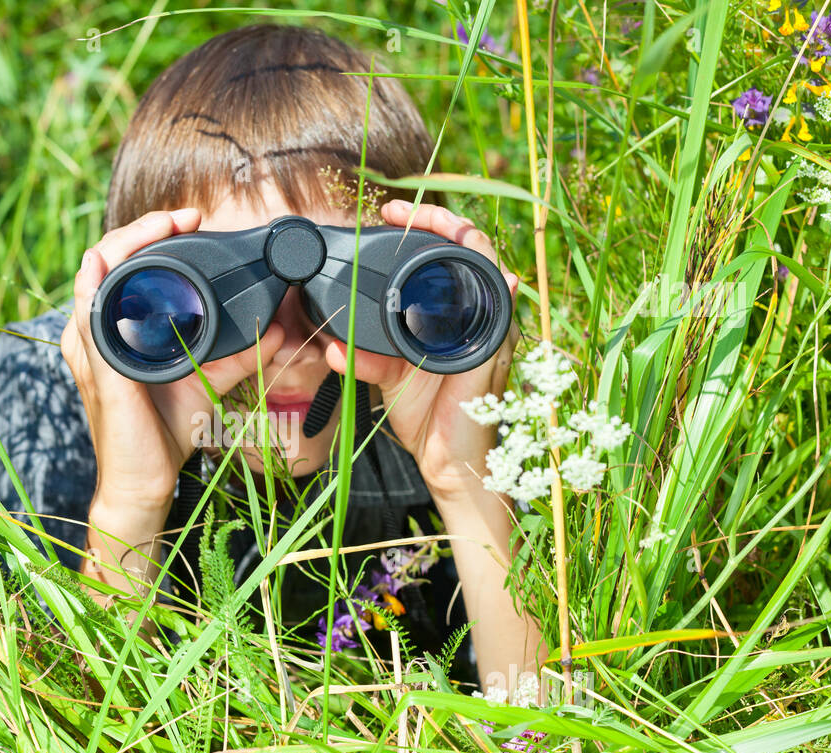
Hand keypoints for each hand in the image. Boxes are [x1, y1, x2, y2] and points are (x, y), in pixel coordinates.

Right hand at [61, 207, 285, 514]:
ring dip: (125, 244)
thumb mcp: (207, 379)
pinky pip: (88, 316)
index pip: (125, 266)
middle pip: (107, 260)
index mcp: (116, 329)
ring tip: (160, 226)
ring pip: (96, 277)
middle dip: (142, 230)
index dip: (151, 235)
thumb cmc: (165, 430)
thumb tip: (276, 327)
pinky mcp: (97, 368)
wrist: (145, 480)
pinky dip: (95, 284)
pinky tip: (104, 264)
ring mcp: (91, 348)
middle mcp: (96, 332)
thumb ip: (239, 354)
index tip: (189, 220)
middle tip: (182, 217)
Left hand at [323, 198, 520, 503]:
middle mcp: (478, 317)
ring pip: (490, 266)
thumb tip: (333, 344)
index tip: (390, 214)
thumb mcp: (389, 377)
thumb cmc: (427, 416)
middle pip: (473, 249)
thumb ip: (367, 356)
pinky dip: (486, 283)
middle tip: (405, 212)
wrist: (448, 462)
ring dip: (463, 239)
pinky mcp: (493, 352)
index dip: (426, 227)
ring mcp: (490, 331)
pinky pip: (497, 307)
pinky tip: (475, 265)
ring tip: (433, 221)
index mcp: (454, 316)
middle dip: (444, 220)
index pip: (450, 256)